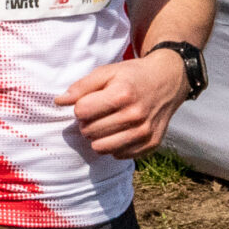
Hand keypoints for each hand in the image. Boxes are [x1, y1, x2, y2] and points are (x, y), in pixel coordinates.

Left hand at [57, 48, 186, 157]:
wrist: (169, 80)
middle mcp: (135, 116)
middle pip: (89, 132)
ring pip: (100, 148)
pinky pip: (118, 155)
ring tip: (107, 123)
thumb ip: (81, 86)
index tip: (91, 101)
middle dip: (88, 122)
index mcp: (122, 95)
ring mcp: (144, 132)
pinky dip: (115, 145)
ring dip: (99, 137)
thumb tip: (59, 102)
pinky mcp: (151, 144)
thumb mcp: (107, 72)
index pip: (81, 112)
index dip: (81, 106)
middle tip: (100, 112)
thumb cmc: (133, 76)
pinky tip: (122, 131)